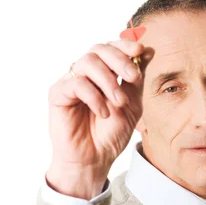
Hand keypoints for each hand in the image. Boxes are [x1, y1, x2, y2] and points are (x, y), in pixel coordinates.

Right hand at [47, 36, 145, 182]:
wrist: (95, 159)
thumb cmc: (111, 134)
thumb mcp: (132, 105)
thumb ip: (136, 80)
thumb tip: (147, 51)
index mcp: (103, 73)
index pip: (110, 48)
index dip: (124, 45)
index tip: (139, 50)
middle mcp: (85, 74)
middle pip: (98, 49)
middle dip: (119, 60)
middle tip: (132, 78)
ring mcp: (70, 82)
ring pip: (87, 62)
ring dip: (109, 81)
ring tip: (119, 103)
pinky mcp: (57, 94)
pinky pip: (76, 84)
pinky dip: (94, 96)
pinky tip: (103, 113)